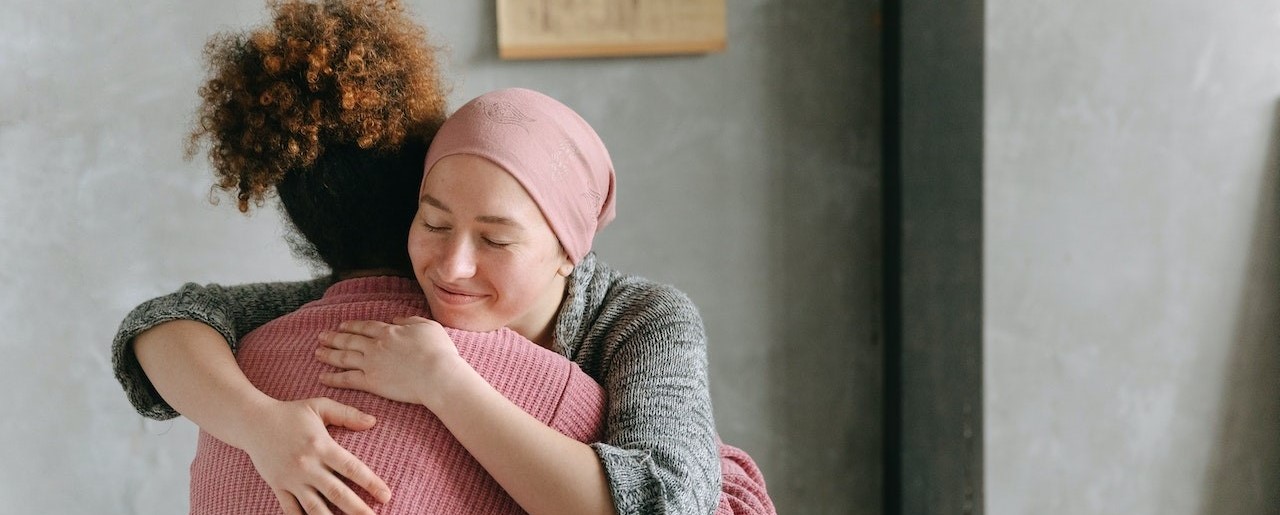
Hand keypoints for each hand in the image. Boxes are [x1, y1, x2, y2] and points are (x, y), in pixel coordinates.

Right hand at [237, 398, 391, 514]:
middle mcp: (308, 465)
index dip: (371, 483)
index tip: (386, 496)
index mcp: (321, 446)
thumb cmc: (290, 413)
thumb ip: (347, 414)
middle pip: (337, 492)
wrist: (251, 422)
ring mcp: (292, 479)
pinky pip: (292, 510)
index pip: (351, 468)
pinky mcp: (278, 487)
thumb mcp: (319, 406)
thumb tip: (373, 422)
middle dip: (358, 509)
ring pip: (316, 507)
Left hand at [316, 316, 461, 405]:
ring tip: (317, 353)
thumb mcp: (428, 326)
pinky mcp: (371, 382)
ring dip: (329, 354)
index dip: (352, 326)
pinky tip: (323, 376)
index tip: (342, 325)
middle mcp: (375, 346)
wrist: (437, 375)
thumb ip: (410, 320)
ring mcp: (371, 364)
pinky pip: (347, 379)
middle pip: (349, 340)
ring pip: (343, 357)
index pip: (365, 327)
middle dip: (334, 337)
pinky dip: (333, 378)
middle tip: (321, 336)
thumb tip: (397, 319)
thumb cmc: (438, 351)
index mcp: (389, 331)